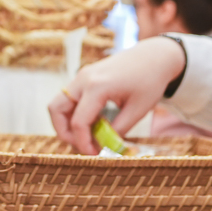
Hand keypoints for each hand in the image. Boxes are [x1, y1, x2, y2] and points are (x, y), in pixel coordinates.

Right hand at [48, 37, 187, 153]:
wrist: (155, 55)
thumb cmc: (150, 80)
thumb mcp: (137, 110)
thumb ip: (118, 131)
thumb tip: (104, 148)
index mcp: (97, 86)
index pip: (78, 122)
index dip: (83, 143)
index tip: (95, 155)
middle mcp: (84, 79)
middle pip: (55, 110)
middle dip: (64, 133)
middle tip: (82, 146)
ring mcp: (82, 76)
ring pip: (58, 104)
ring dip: (66, 124)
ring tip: (87, 137)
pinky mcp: (85, 77)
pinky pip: (69, 99)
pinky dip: (74, 114)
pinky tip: (94, 124)